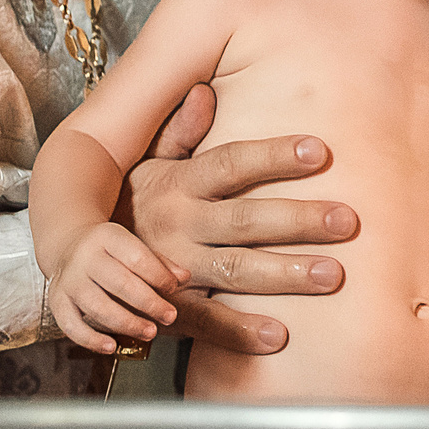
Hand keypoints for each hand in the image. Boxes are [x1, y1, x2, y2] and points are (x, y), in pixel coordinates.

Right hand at [47, 223, 185, 354]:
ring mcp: (69, 280)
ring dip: (127, 323)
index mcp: (107, 237)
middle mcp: (85, 257)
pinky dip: (91, 340)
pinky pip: (71, 325)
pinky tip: (112, 347)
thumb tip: (184, 277)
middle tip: (169, 316)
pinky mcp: (57, 301)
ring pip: (98, 306)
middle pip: (119, 283)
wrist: (67, 247)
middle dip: (149, 303)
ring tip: (150, 332)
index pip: (136, 257)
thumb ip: (159, 262)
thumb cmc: (110, 252)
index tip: (173, 289)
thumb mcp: (133, 247)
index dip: (158, 275)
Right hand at [126, 84, 352, 355]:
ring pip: (238, 270)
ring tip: (334, 275)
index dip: (274, 156)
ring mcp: (176, 269)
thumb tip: (204, 91)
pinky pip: (209, 321)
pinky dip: (242, 332)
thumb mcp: (148, 165)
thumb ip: (179, 132)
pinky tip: (280, 337)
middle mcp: (180, 225)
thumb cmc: (131, 206)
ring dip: (287, 274)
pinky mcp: (171, 309)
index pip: (232, 163)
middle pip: (246, 219)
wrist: (81, 261)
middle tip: (347, 220)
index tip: (320, 151)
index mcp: (181, 185)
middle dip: (299, 219)